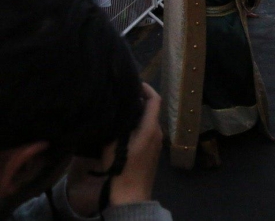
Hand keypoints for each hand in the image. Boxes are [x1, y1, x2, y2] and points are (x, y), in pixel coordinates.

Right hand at [107, 83, 162, 206]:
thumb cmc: (123, 168)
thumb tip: (116, 110)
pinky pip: (148, 130)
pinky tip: (124, 126)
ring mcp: (157, 142)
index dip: (146, 88)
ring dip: (139, 113)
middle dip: (139, 100)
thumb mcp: (114, 144)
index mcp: (151, 128)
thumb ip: (117, 125)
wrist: (132, 193)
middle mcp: (158, 132)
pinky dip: (139, 123)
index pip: (155, 100)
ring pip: (150, 120)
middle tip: (123, 95)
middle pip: (152, 109)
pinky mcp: (153, 150)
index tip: (134, 83)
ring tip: (121, 108)